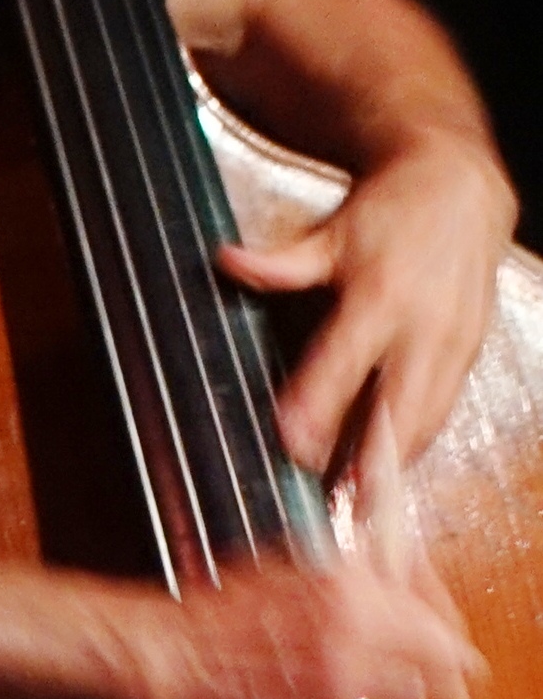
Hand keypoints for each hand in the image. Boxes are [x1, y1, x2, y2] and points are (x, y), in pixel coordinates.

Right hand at [120, 540, 484, 698]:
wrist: (171, 652)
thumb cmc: (215, 607)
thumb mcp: (286, 566)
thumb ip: (348, 578)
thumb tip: (389, 584)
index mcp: (350, 590)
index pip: (438, 623)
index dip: (446, 633)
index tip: (444, 640)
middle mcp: (357, 638)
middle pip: (447, 673)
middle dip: (447, 680)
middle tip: (444, 683)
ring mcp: (343, 686)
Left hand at [227, 133, 516, 479]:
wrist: (461, 192)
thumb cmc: (390, 213)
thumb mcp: (332, 231)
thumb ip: (282, 261)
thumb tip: (228, 261)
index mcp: (383, 293)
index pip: (345, 360)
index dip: (319, 404)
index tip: (291, 440)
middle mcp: (425, 326)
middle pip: (398, 406)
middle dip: (370, 459)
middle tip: (336, 503)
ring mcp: (454, 345)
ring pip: (427, 418)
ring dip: (396, 464)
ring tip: (363, 507)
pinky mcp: (470, 355)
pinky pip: (444, 410)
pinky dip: (418, 443)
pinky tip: (390, 470)